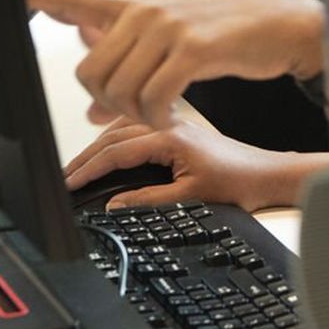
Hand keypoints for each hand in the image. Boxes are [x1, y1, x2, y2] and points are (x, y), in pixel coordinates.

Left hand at [22, 0, 325, 126]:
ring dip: (136, 114)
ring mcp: (168, 28)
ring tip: (160, 112)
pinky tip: (172, 115)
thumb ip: (130, 72)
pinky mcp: (193, 48)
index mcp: (135, 9)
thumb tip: (96, 109)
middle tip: (136, 110)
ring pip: (120, 88)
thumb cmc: (224, 37)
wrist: (279, 23)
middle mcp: (146, 13)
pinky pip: (154, 96)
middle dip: (107, 102)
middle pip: (91, 71)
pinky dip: (158, 116)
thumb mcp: (172, 50)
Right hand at [64, 116, 328, 211]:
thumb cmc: (238, 183)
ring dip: (98, 145)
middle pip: (114, 136)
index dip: (88, 169)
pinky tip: (108, 145)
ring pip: (123, 129)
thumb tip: (113, 204)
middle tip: (62, 177)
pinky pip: (137, 126)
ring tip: (78, 166)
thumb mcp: (191, 199)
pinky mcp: (178, 129)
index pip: (116, 151)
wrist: (266, 173)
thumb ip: (149, 200)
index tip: (67, 184)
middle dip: (85, 156)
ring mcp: (173, 124)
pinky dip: (116, 136)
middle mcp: (169, 125)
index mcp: (170, 137)